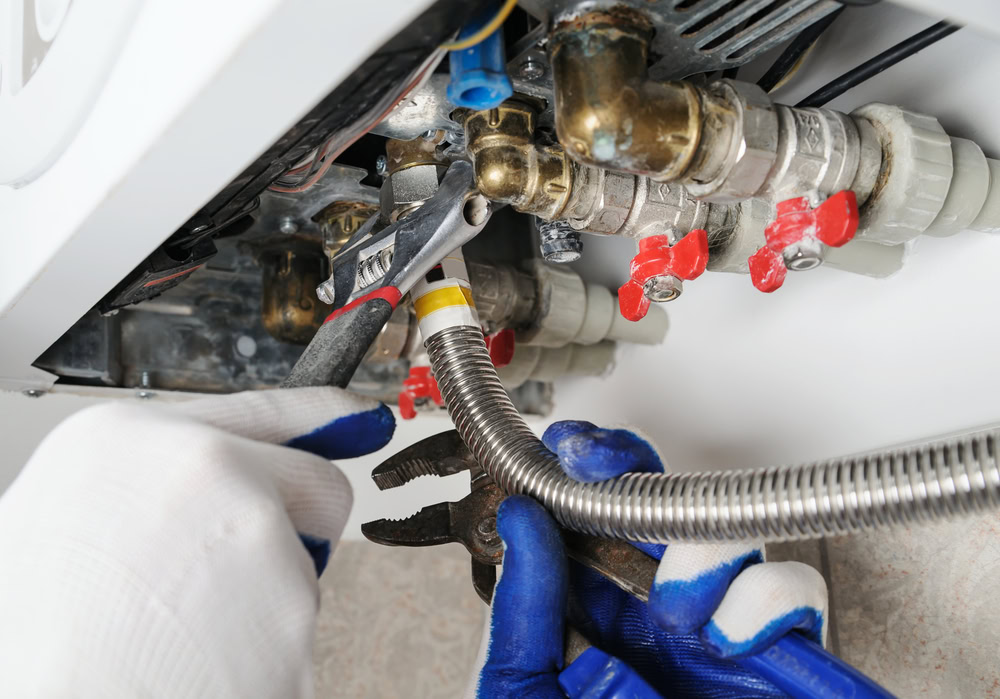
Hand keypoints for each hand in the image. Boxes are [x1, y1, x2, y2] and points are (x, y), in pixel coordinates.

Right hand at [0, 388, 394, 698]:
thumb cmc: (37, 635)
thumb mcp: (56, 518)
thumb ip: (144, 483)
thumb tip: (198, 479)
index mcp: (131, 438)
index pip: (263, 409)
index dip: (323, 417)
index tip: (363, 420)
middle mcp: (204, 469)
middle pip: (318, 483)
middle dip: (300, 525)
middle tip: (236, 575)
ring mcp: (255, 534)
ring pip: (306, 563)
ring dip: (270, 596)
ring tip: (188, 631)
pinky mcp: (290, 607)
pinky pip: (298, 625)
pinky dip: (268, 649)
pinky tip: (208, 662)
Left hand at [470, 421, 827, 697]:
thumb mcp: (523, 697)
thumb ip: (522, 616)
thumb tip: (519, 525)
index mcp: (592, 620)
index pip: (592, 523)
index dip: (585, 474)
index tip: (566, 447)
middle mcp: (656, 617)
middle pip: (657, 507)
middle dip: (633, 474)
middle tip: (601, 468)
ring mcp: (719, 635)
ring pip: (724, 535)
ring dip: (697, 550)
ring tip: (672, 605)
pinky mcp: (781, 663)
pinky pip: (791, 596)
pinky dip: (763, 602)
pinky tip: (725, 640)